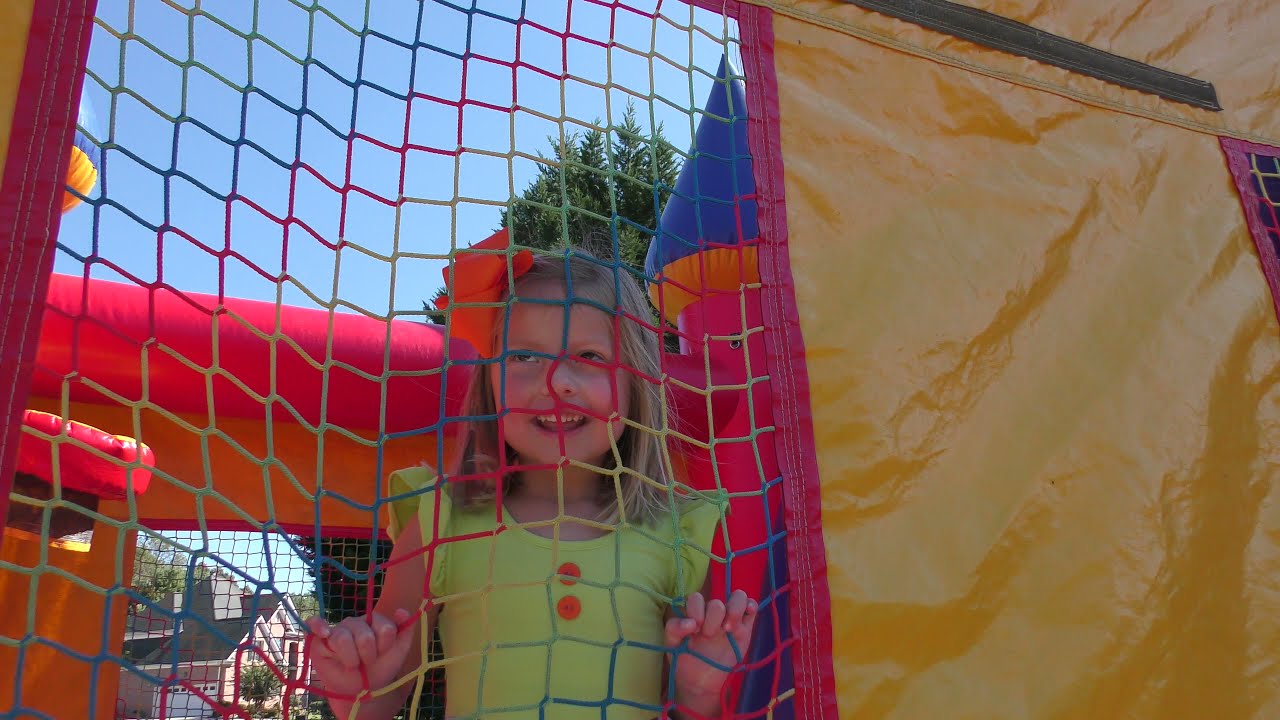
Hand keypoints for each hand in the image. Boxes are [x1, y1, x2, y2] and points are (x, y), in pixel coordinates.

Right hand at [305, 609, 415, 700]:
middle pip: (364, 635)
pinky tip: (325, 632)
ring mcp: (337, 630)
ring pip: (343, 638)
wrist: (362, 689)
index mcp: (374, 621)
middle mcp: (355, 623)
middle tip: (366, 663)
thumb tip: (402, 611)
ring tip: (353, 665)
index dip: (385, 644)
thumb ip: (405, 630)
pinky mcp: (319, 641)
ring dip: (351, 659)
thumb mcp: (399, 651)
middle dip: (368, 655)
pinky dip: (318, 625)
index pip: (384, 626)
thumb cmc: (380, 668)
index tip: (383, 653)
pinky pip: (315, 624)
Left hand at [664, 590, 757, 715]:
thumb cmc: (684, 659)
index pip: (697, 598)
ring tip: (728, 629)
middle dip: (713, 619)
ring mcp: (729, 619)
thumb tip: (691, 622)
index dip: (696, 610)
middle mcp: (712, 613)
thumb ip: (674, 628)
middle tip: (709, 636)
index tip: (694, 629)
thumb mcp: (672, 645)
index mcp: (695, 613)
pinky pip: (751, 608)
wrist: (699, 682)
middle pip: (717, 603)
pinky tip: (748, 613)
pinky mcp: (744, 629)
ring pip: (738, 597)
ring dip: (734, 610)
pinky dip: (751, 606)